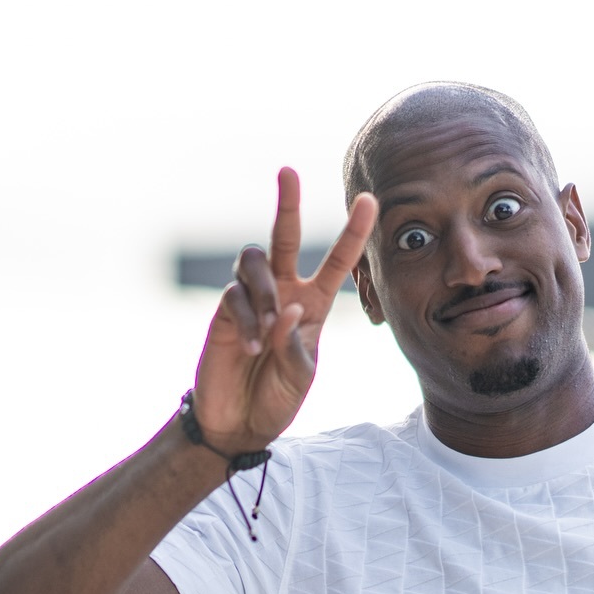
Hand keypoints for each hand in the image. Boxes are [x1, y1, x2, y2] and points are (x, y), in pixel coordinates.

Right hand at [191, 168, 377, 455]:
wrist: (240, 422)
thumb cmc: (276, 398)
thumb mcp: (300, 376)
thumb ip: (298, 345)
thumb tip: (289, 309)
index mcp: (313, 306)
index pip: (336, 263)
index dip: (352, 233)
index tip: (370, 201)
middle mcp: (282, 293)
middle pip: (283, 237)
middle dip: (287, 203)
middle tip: (289, 171)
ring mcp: (251, 300)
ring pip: (254, 262)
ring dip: (265, 293)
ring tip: (268, 334)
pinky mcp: (223, 311)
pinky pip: (234, 297)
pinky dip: (247, 321)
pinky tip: (252, 348)